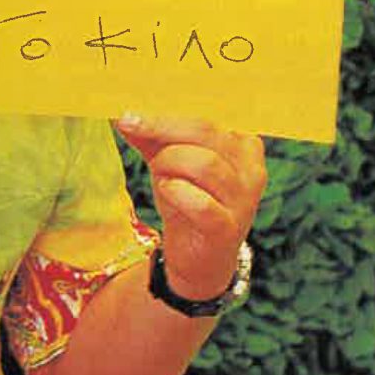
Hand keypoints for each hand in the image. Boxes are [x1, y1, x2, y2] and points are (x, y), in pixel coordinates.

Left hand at [118, 116, 265, 302]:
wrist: (198, 259)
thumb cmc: (188, 200)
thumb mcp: (170, 162)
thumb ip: (152, 137)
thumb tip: (124, 116)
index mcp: (242, 144)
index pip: (204, 116)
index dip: (164, 115)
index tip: (128, 118)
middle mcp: (250, 168)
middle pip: (204, 131)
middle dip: (162, 133)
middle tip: (136, 140)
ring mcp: (244, 200)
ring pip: (203, 163)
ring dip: (168, 165)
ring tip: (160, 178)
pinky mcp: (228, 228)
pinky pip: (202, 204)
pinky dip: (177, 193)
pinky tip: (168, 191)